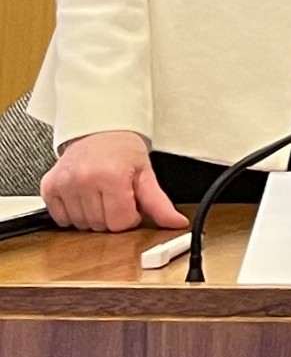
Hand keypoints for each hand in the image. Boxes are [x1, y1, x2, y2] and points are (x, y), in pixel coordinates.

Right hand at [41, 129, 185, 232]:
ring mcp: (64, 184)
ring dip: (93, 216)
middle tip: (116, 195)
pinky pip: (61, 220)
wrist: (98, 130)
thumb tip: (176, 223)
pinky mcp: (49, 187)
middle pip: (101, 226)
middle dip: (112, 216)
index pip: (120, 223)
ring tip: (100, 194)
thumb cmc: (122, 150)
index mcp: (111, 176)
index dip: (130, 217)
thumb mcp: (145, 174)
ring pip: (81, 225)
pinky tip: (83, 197)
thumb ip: (159, 203)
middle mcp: (84, 180)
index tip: (131, 202)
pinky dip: (73, 214)